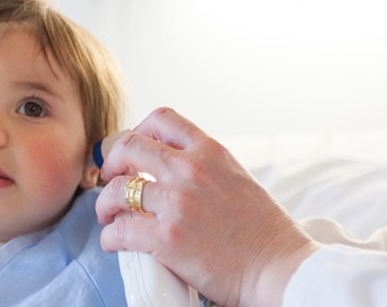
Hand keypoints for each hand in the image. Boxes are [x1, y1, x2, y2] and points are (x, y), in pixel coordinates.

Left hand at [95, 108, 318, 306]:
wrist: (281, 268)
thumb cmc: (265, 232)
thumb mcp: (238, 178)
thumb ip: (206, 168)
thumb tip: (174, 169)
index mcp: (210, 152)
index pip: (162, 118)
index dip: (139, 130)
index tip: (133, 151)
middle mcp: (190, 170)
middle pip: (129, 146)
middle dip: (112, 162)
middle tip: (110, 178)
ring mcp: (176, 203)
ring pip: (118, 189)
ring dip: (105, 203)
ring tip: (108, 215)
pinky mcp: (166, 238)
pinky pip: (120, 230)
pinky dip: (110, 236)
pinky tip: (114, 242)